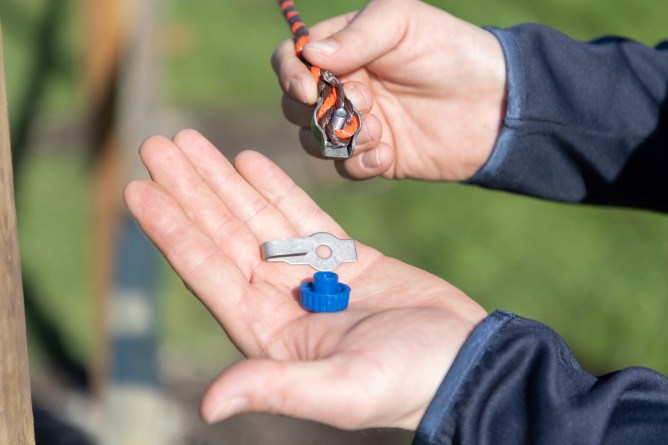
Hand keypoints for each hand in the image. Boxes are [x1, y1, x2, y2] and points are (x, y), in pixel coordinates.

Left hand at [124, 130, 486, 429]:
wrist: (467, 362)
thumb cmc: (410, 382)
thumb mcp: (343, 390)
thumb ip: (277, 387)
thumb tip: (208, 405)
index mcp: (270, 332)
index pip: (208, 271)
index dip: (172, 230)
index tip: (138, 191)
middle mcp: (282, 302)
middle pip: (224, 235)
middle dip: (190, 190)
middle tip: (156, 146)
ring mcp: (314, 277)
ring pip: (257, 218)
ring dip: (223, 180)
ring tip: (190, 143)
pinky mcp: (347, 259)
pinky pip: (301, 217)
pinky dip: (273, 189)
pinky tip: (248, 161)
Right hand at [272, 0, 506, 180]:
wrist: (495, 103)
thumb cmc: (450, 50)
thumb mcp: (403, 24)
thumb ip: (356, 37)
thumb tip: (309, 54)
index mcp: (343, 50)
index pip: (291, 60)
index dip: (289, 76)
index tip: (309, 90)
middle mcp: (343, 88)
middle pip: (294, 107)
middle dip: (320, 112)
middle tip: (365, 103)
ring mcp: (357, 125)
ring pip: (315, 142)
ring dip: (339, 140)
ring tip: (380, 131)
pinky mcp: (375, 156)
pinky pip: (346, 168)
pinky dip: (360, 164)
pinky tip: (388, 155)